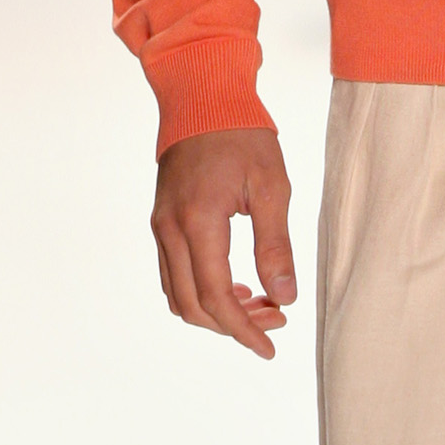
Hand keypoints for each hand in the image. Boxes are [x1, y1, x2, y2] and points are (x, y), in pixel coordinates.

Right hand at [150, 128, 296, 359]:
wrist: (202, 96)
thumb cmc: (242, 135)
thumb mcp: (271, 187)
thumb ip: (275, 245)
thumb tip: (283, 298)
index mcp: (198, 222)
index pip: (216, 297)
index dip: (243, 330)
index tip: (271, 348)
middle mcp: (169, 229)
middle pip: (192, 306)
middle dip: (233, 325)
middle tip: (276, 322)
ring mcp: (160, 226)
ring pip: (178, 294)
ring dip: (216, 311)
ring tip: (261, 305)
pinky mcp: (162, 221)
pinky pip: (174, 274)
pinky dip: (201, 291)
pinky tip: (237, 285)